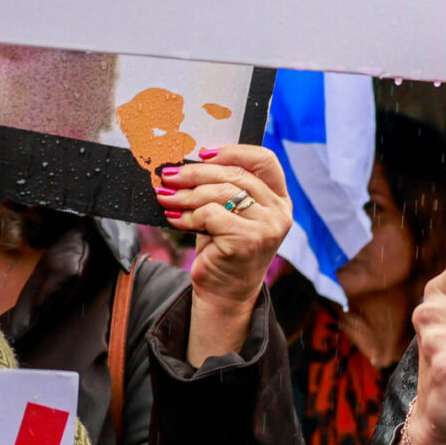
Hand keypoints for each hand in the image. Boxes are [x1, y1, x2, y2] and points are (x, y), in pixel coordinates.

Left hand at [155, 144, 292, 363]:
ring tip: (166, 196)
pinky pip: (212, 215)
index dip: (234, 151)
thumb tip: (189, 164)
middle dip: (197, 173)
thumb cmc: (224, 249)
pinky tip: (175, 220)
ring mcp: (268, 226)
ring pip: (223, 193)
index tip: (203, 153)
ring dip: (187, 194)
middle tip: (170, 175)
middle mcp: (279, 211)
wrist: (225, 293)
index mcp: (279, 198)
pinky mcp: (249, 240)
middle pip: (237, 175)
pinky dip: (188, 216)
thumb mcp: (229, 214)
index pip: (265, 160)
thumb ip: (223, 189)